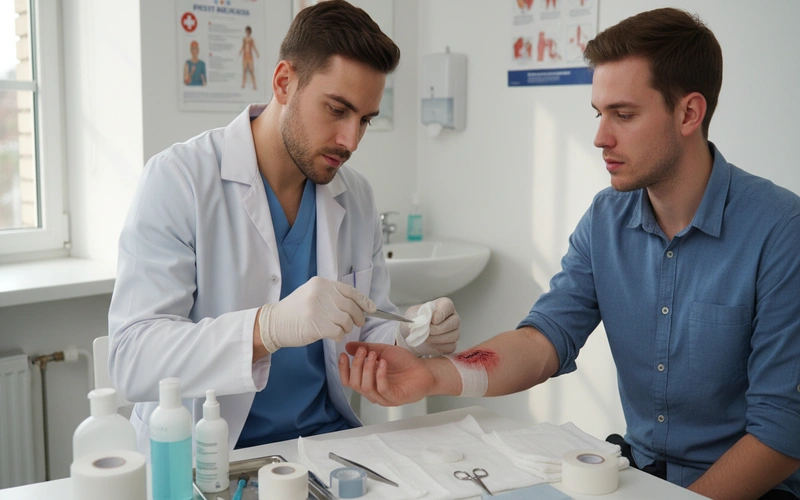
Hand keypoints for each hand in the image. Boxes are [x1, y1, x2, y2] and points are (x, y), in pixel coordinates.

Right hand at [258, 277, 375, 351]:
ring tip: (340, 329)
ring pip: (346, 321)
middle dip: (358, 317)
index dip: (363, 301)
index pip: (350, 291)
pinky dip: (339, 336)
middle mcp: (320, 293)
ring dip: (347, 328)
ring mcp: (318, 309)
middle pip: (350, 307)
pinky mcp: (316, 325)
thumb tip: (358, 304)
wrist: (274, 323)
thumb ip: (331, 295)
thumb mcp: (312, 294)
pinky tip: (333, 336)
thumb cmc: (295, 311)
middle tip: (357, 323)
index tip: (371, 308)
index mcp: (321, 283)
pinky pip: (338, 332)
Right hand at [340, 342, 435, 405]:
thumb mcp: (382, 351)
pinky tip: (383, 363)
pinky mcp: (394, 398)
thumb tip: (348, 346)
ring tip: (374, 355)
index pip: (348, 380)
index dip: (343, 369)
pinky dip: (380, 375)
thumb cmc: (404, 362)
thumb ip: (366, 348)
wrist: (424, 369)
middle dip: (356, 365)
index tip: (344, 354)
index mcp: (367, 382)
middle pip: (355, 383)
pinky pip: (382, 389)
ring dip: (367, 369)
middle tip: (363, 351)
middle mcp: (373, 392)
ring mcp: (383, 397)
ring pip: (366, 387)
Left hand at [397, 297, 459, 355]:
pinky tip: (431, 343)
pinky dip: (439, 346)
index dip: (441, 314)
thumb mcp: (412, 315)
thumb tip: (422, 322)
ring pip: (454, 335)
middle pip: (454, 322)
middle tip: (427, 331)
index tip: (432, 320)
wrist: (412, 335)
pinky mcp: (452, 343)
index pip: (448, 306)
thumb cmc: (415, 321)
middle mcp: (452, 317)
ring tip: (426, 338)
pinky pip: (451, 346)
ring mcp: (454, 330)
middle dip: (438, 329)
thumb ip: (417, 317)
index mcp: (444, 305)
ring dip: (437, 339)